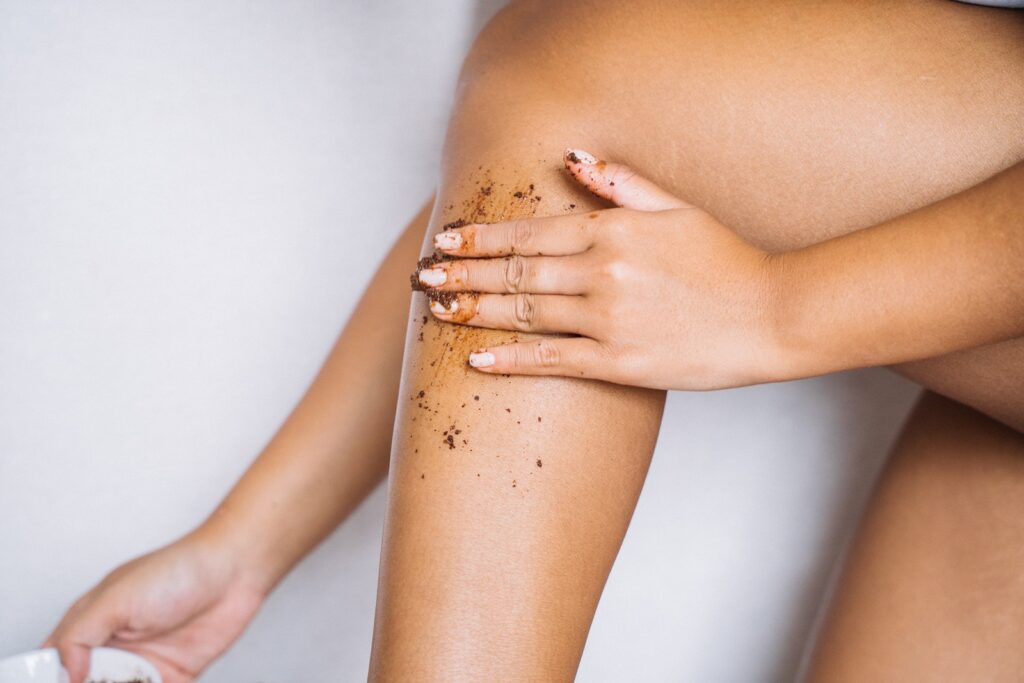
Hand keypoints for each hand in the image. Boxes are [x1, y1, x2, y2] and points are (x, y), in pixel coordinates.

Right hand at [43, 530, 264, 682]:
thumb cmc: (178, 569)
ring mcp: (145, 663)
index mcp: (92, 622)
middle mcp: (116, 645)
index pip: (56, 660)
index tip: (63, 682)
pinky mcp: (176, 676)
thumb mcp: (116, 597)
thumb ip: (81, 634)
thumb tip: (67, 672)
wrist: (235, 571)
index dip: (54, 676)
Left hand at [416, 148, 784, 389]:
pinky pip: (552, 360)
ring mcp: (609, 319)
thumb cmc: (726, 260)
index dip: (480, 238)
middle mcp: (602, 272)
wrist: (772, 315)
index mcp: (612, 231)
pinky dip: (511, 359)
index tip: (444, 241)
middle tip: (422, 278)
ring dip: (474, 312)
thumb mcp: (677, 207)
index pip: (528, 234)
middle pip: (514, 274)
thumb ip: (620, 183)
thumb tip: (573, 158)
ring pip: (523, 313)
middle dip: (462, 274)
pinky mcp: (620, 362)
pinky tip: (478, 358)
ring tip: (438, 310)